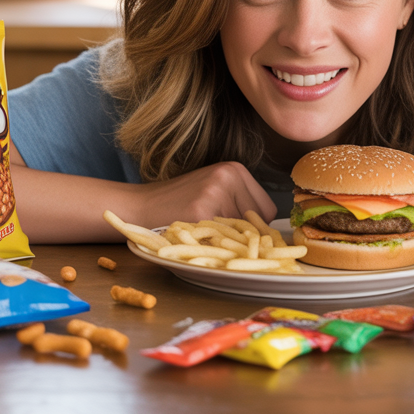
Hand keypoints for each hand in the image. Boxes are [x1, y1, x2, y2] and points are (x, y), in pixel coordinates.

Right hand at [125, 161, 277, 229]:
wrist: (141, 206)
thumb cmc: (180, 204)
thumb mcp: (214, 190)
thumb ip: (240, 201)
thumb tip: (272, 232)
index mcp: (235, 169)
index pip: (268, 209)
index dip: (254, 225)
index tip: (236, 230)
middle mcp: (228, 175)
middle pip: (260, 221)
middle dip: (243, 234)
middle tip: (215, 231)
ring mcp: (215, 191)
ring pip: (243, 232)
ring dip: (227, 240)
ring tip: (203, 230)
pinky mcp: (202, 210)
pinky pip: (223, 239)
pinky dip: (214, 245)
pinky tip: (196, 235)